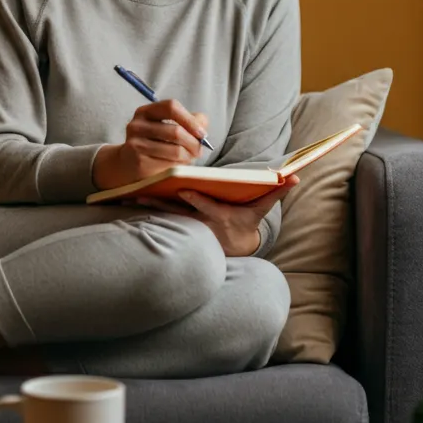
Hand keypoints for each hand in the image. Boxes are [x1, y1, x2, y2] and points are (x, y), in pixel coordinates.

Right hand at [92, 100, 209, 191]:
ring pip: (175, 150)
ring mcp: (136, 144)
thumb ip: (189, 120)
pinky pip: (169, 164)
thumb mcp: (168, 126)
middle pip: (175, 131)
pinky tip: (178, 165)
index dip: (190, 120)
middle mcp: (137, 125)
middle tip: (199, 151)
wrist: (128, 164)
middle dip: (194, 143)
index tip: (202, 133)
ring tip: (189, 158)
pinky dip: (179, 166)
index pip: (171, 107)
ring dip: (189, 156)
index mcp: (145, 112)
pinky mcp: (139, 162)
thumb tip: (202, 124)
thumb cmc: (155, 143)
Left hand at [132, 174, 300, 256]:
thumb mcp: (261, 210)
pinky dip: (145, 209)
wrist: (232, 247)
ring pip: (165, 215)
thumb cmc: (245, 223)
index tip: (185, 190)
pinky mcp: (176, 226)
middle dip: (161, 203)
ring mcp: (186, 226)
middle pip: (178, 212)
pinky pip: (158, 217)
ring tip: (128, 195)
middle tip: (142, 192)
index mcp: (220, 216)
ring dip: (147, 206)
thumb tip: (294, 175)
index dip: (198, 200)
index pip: (208, 207)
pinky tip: (127, 199)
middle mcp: (200, 223)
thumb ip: (276, 192)